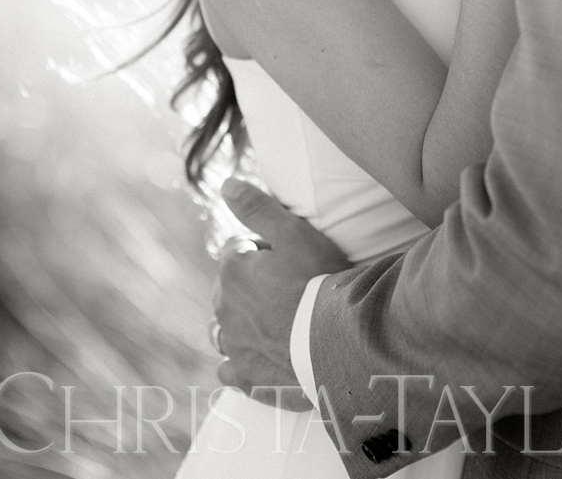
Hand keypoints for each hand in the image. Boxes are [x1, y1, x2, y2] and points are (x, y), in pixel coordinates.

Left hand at [213, 178, 348, 407]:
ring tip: (270, 319)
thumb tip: (226, 184)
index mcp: (232, 269)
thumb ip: (257, 207)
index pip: (236, 248)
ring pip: (222, 328)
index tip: (287, 255)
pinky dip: (237, 363)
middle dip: (249, 283)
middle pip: (229, 286)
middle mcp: (224, 307)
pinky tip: (258, 356)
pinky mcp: (247, 377)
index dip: (262, 249)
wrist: (339, 342)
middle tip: (288, 285)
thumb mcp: (293, 232)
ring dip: (237, 321)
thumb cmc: (320, 281)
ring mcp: (234, 346)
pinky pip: (228, 371)